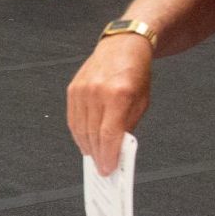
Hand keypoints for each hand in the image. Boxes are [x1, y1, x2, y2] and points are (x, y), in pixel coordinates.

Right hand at [66, 34, 152, 176]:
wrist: (122, 46)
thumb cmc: (135, 73)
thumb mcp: (142, 101)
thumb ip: (128, 125)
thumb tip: (117, 149)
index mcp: (118, 95)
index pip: (109, 134)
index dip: (108, 155)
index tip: (108, 169)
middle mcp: (97, 92)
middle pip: (93, 134)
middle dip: (98, 155)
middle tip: (102, 168)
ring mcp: (82, 90)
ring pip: (80, 129)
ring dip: (87, 147)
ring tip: (95, 157)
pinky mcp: (72, 89)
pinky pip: (73, 119)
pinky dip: (79, 134)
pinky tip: (86, 141)